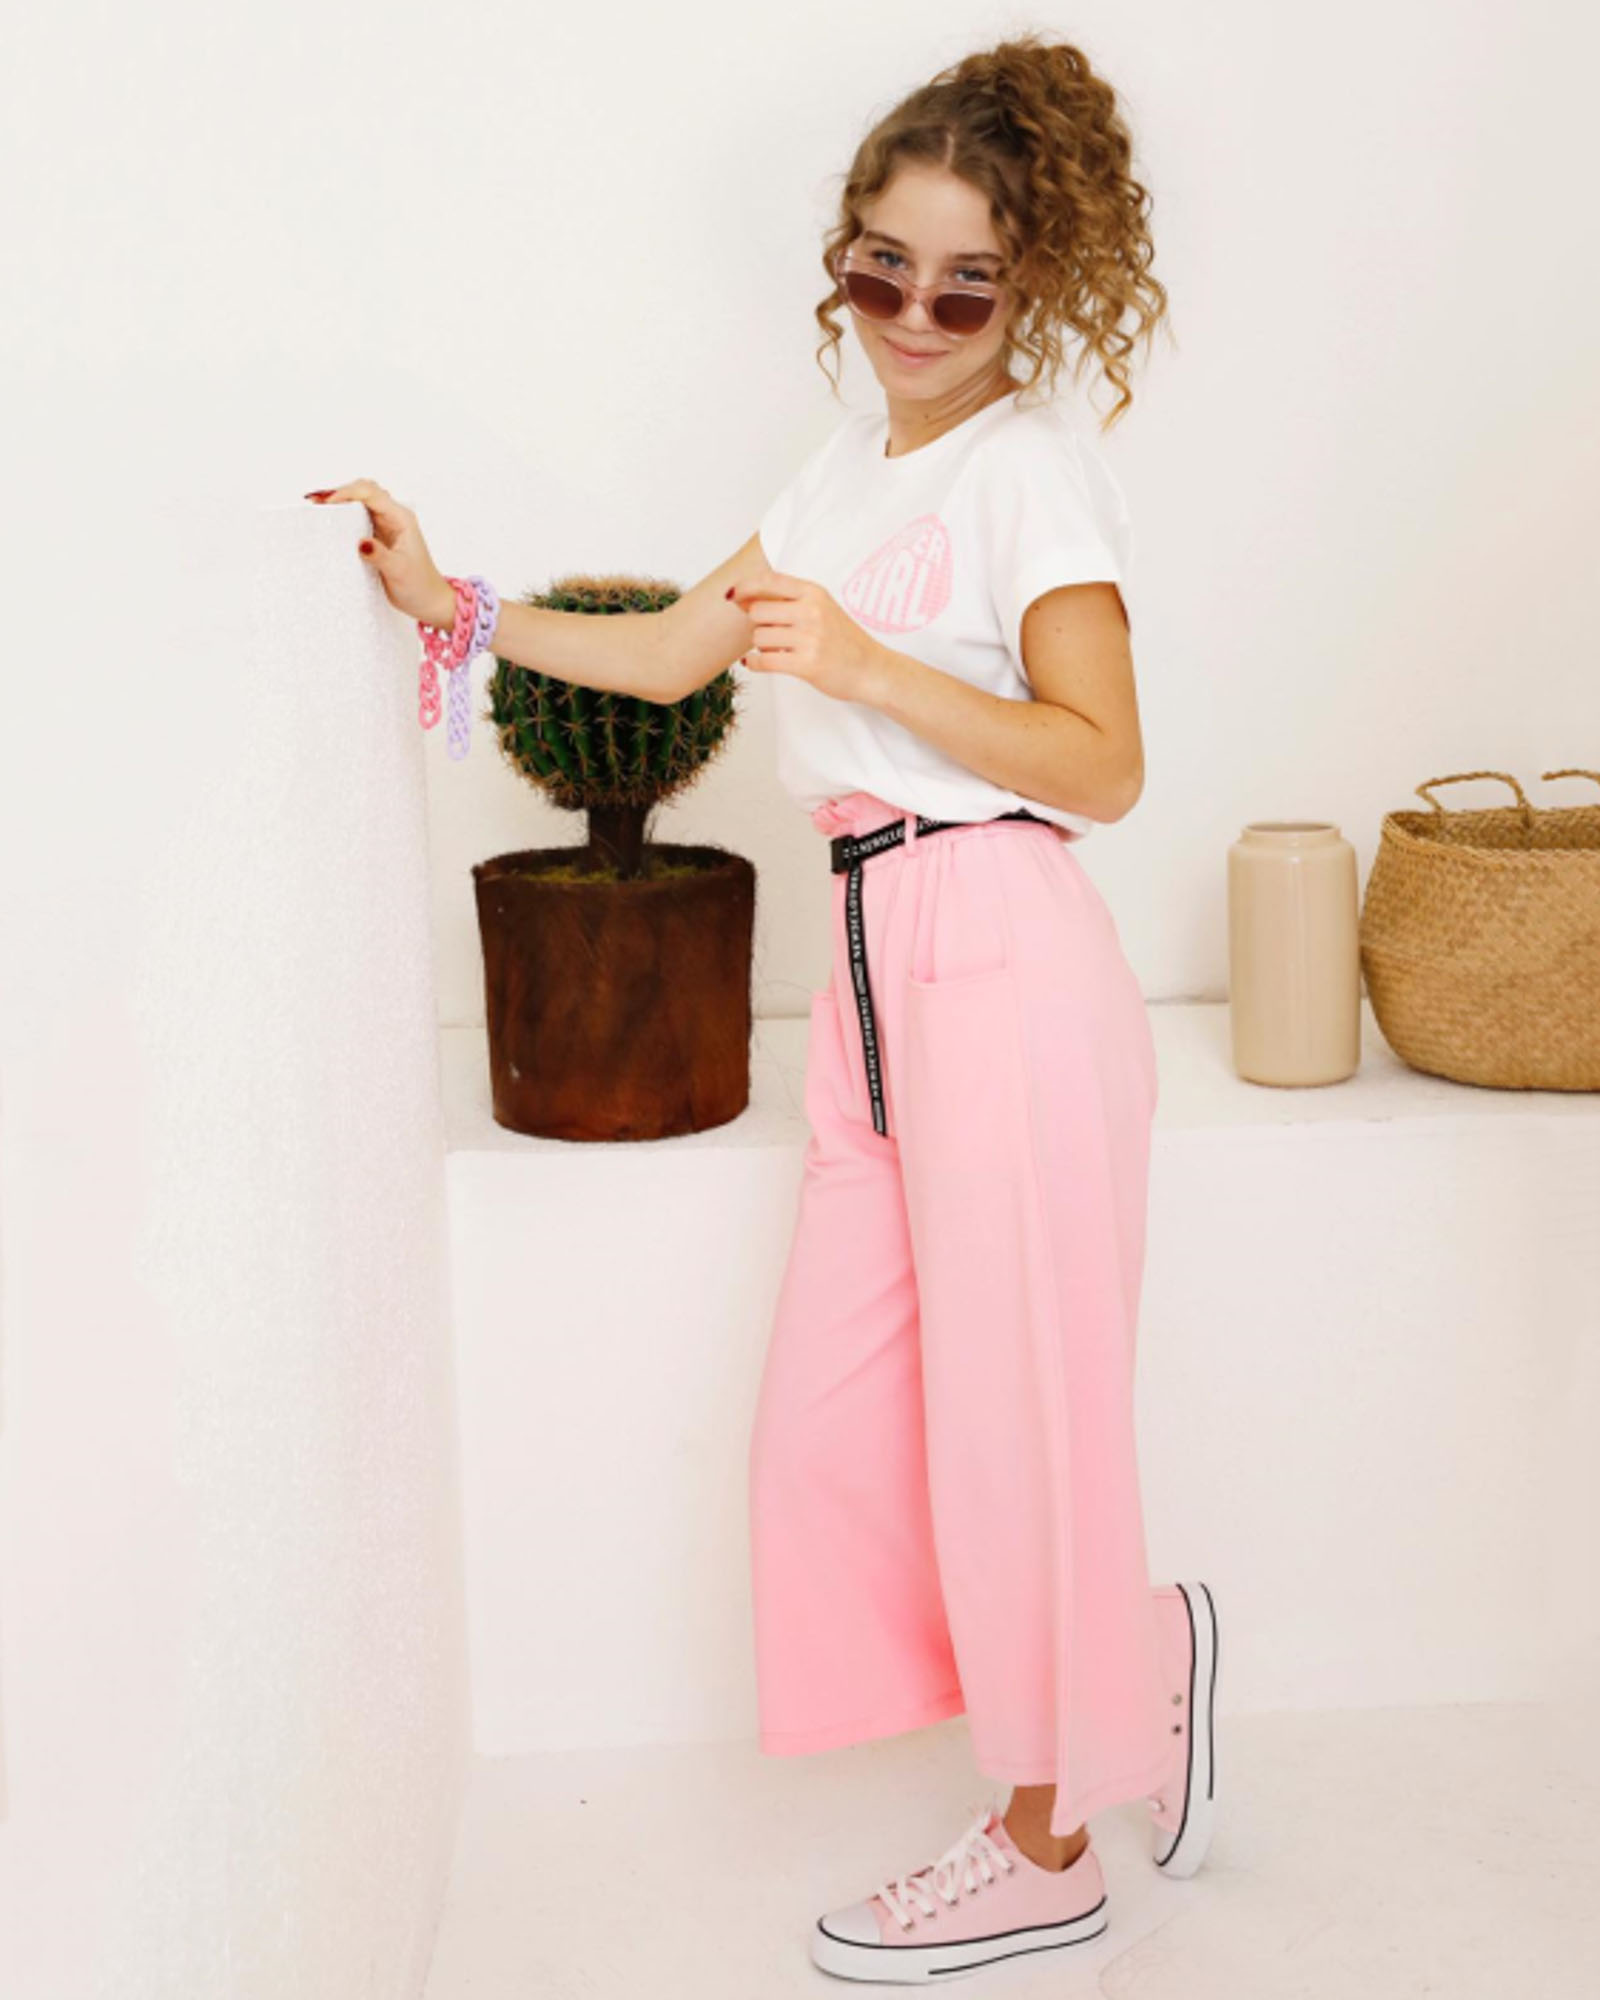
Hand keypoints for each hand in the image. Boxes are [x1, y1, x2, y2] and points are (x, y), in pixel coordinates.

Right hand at [305, 479, 454, 626]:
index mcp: (401, 518)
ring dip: (339, 502)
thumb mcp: (399, 571)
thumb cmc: (420, 585)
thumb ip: (379, 555)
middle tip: (315, 502)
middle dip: (340, 492)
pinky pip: (359, 519)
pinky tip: (329, 519)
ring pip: (360, 503)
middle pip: (364, 491)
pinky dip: (343, 516)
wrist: (429, 601)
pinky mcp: (378, 537)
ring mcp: (385, 525)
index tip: (328, 504)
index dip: (348, 493)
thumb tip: (360, 542)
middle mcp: (393, 517)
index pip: (372, 494)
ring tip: (317, 507)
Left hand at [728, 570, 884, 702]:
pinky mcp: (807, 664)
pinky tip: (755, 663)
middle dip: (757, 623)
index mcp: (814, 593)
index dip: (745, 586)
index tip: (733, 596)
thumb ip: (786, 601)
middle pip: (758, 610)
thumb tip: (740, 598)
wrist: (871, 670)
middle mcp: (812, 611)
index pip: (769, 580)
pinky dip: (753, 663)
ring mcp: (810, 638)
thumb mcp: (821, 608)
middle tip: (772, 633)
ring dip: (761, 646)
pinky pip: (763, 660)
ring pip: (759, 637)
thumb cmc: (843, 641)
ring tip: (779, 650)